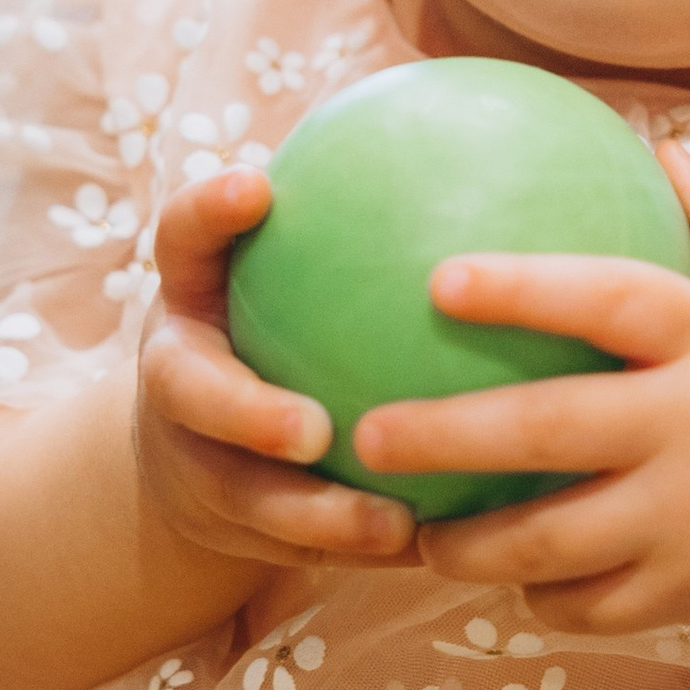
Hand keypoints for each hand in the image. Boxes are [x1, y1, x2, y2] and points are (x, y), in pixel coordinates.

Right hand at [132, 171, 416, 571]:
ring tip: (386, 526)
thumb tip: (506, 139)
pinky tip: (437, 550)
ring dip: (310, 513)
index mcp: (195, 296)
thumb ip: (365, 219)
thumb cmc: (288, 325)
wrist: (206, 443)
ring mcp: (198, 459)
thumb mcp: (298, 267)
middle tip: (309, 428)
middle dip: (243, 410)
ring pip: (243, 494)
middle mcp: (183, 375)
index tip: (255, 187)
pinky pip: (296, 548)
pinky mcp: (230, 528)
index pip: (185, 239)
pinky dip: (357, 549)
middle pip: (189, 392)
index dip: (207, 211)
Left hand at [354, 148, 689, 632]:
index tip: (438, 280)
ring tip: (411, 533)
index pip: (610, 301)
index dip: (524, 289)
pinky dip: (537, 594)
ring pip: (554, 542)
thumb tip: (646, 136)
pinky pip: (589, 602)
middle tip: (366, 433)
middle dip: (448, 436)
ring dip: (468, 545)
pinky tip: (502, 578)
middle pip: (554, 430)